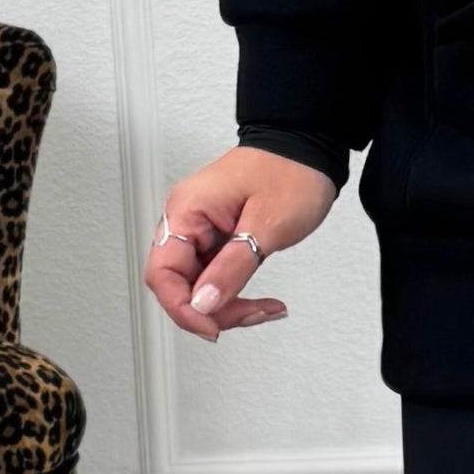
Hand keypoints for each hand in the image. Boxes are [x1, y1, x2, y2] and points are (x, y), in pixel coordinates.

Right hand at [142, 146, 337, 342]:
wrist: (311, 146)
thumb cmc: (292, 169)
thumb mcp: (267, 223)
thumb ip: (231, 267)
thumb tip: (201, 305)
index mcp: (188, 209)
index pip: (163, 273)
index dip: (183, 308)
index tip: (211, 327)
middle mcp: (189, 218)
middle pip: (180, 285)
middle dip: (213, 309)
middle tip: (251, 314)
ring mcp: (203, 228)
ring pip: (199, 286)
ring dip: (228, 305)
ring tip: (263, 309)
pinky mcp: (219, 236)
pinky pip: (216, 276)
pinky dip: (236, 292)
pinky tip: (260, 302)